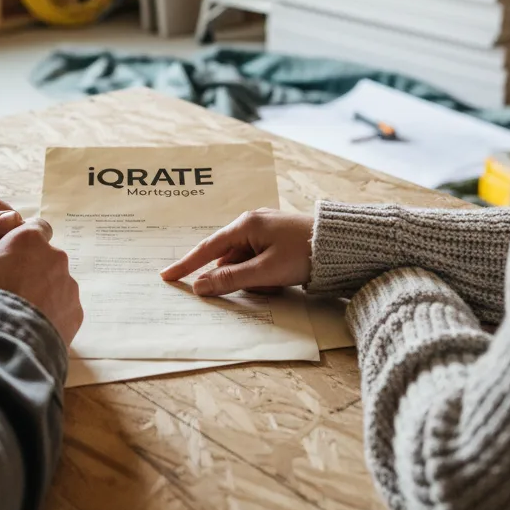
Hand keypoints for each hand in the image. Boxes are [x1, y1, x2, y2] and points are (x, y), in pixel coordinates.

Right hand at [0, 218, 83, 345]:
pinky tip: (31, 328)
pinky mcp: (76, 313)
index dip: (24, 241)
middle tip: (11, 290)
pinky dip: (51, 316)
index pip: (36, 228)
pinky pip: (63, 310)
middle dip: (33, 270)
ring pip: (56, 285)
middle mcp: (56, 257)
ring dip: (43, 294)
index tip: (13, 255)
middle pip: (47, 259)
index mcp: (29, 239)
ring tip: (20, 315)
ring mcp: (69, 286)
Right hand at [160, 209, 314, 296]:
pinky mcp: (276, 239)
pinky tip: (283, 277)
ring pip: (244, 263)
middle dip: (241, 277)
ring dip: (255, 278)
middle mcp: (251, 223)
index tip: (167, 276)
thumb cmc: (304, 254)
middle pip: (229, 258)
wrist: (342, 245)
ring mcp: (264, 230)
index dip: (187, 265)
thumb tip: (199, 286)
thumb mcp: (266, 272)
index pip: (207, 249)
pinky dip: (264, 274)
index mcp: (245, 225)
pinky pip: (258, 261)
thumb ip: (231, 279)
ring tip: (279, 282)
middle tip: (264, 284)